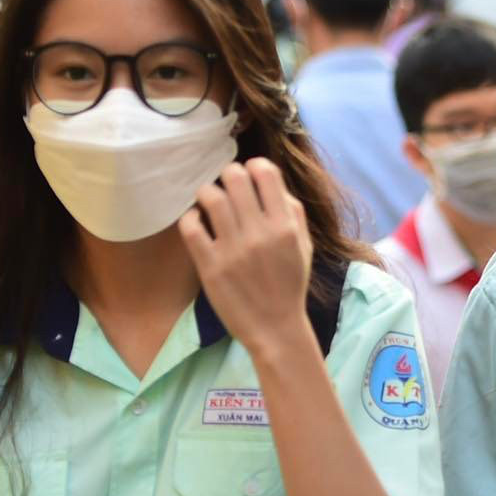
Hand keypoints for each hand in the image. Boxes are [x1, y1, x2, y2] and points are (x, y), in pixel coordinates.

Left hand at [176, 159, 312, 358]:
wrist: (275, 329)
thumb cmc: (290, 285)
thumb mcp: (304, 246)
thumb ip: (293, 212)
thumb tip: (271, 182)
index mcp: (285, 227)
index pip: (266, 173)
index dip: (255, 167)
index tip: (250, 176)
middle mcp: (260, 234)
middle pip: (235, 178)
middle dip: (229, 176)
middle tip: (227, 188)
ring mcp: (233, 250)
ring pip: (211, 198)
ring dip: (207, 192)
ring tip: (209, 202)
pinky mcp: (211, 266)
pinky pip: (191, 227)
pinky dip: (191, 218)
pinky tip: (198, 222)